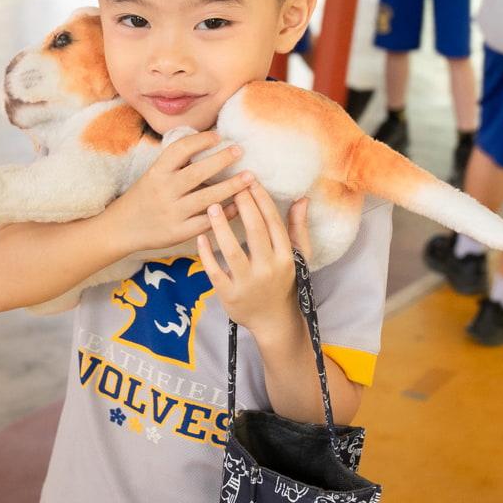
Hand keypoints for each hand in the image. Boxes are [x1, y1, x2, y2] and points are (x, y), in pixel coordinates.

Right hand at [103, 131, 253, 256]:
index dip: (200, 140)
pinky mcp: (178, 232)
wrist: (121, 228)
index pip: (180, 150)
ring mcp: (171, 213)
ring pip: (207, 198)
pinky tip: (239, 205)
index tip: (218, 136)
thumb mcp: (153, 175)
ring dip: (231, 187)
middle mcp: (164, 190)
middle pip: (197, 172)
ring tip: (250, 177)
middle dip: (221, 160)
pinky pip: (206, 222)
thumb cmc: (143, 197)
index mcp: (156, 172)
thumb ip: (175, 164)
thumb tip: (207, 144)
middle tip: (240, 151)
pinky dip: (225, 213)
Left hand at [196, 183, 311, 337]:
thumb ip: (298, 228)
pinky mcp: (229, 295)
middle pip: (255, 232)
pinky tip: (200, 237)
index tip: (251, 180)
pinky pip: (215, 271)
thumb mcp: (297, 257)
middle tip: (231, 185)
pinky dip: (206, 254)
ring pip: (232, 251)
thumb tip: (301, 198)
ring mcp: (248, 283)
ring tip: (212, 206)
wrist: (273, 322)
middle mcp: (268, 269)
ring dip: (221, 227)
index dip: (262, 200)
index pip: (274, 223)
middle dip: (243, 206)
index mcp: (285, 257)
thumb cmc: (284, 282)